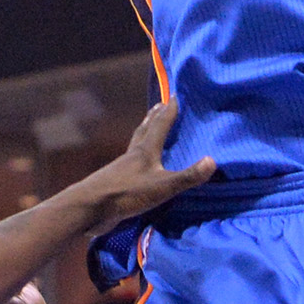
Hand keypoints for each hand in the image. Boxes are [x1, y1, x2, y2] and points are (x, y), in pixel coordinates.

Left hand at [68, 99, 214, 228]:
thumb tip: (213, 161)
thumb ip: (187, 176)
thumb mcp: (162, 186)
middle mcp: (133, 154)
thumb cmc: (127, 193)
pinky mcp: (116, 182)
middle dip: (154, 118)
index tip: (175, 95)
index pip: (160, 126)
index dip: (169, 111)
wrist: (90, 208)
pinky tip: (138, 164)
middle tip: (159, 105)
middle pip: (144, 131)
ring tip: (148, 127)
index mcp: (145, 151)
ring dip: (143, 134)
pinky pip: (130, 163)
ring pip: (135, 145)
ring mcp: (122, 168)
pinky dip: (138, 156)